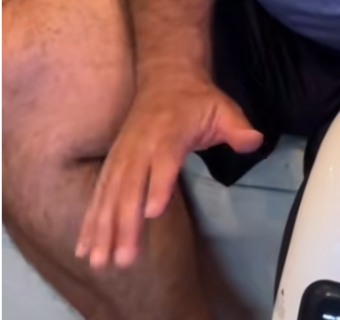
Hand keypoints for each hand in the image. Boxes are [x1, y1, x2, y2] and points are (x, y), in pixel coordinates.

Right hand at [76, 72, 262, 270]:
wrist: (167, 78)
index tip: (152, 213)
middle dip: (125, 223)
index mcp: (170, 133)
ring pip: (110, 195)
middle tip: (123, 260)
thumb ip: (238, 129)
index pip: (163, 161)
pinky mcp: (113, 163)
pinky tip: (85, 247)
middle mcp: (141, 146)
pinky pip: (99, 194)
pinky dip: (90, 220)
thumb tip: (254, 141)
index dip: (158, 185)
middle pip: (131, 187)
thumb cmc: (197, 100)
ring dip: (103, 229)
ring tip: (99, 262)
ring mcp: (123, 155)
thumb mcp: (223, 109)